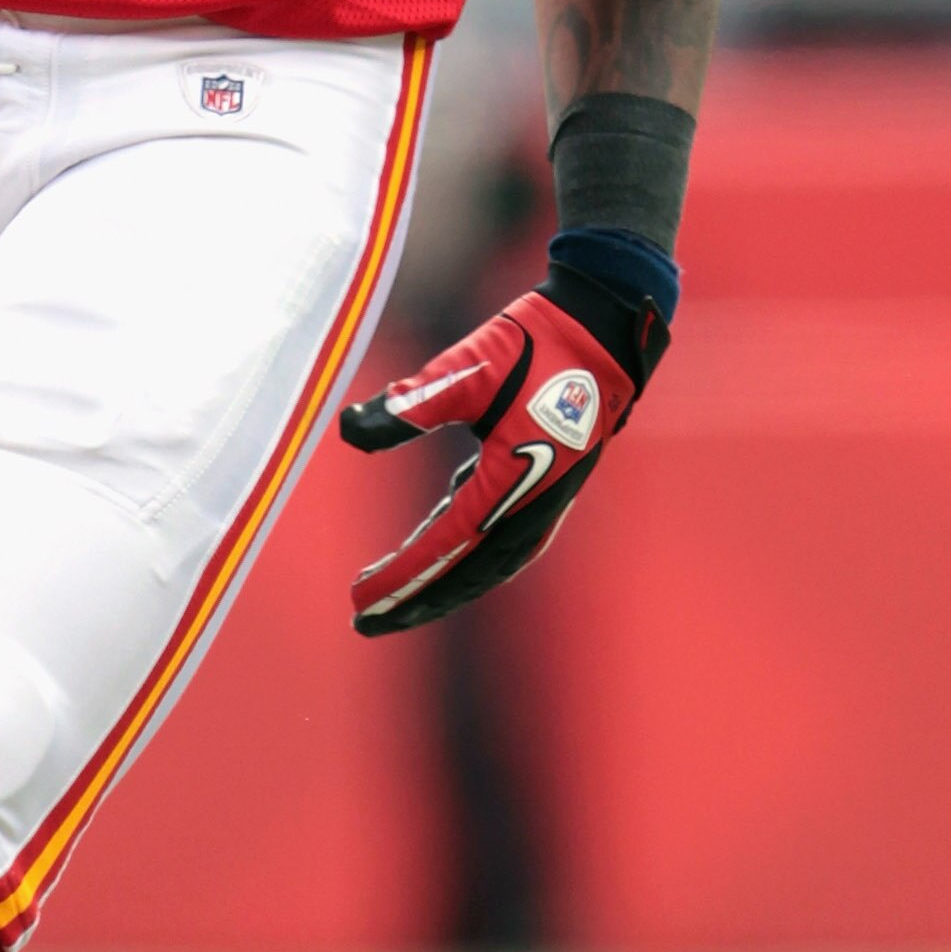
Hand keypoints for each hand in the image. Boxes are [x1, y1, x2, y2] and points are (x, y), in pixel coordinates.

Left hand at [340, 282, 660, 633]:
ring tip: (398, 598)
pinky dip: (466, 553)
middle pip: (465, 574)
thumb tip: (347, 429)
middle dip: (416, 601)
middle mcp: (532, 506)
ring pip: (485, 564)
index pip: (443, 548)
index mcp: (511, 485)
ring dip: (443, 585)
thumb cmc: (534, 345)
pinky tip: (437, 541)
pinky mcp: (544, 483)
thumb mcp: (464, 369)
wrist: (602, 328)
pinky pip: (501, 538)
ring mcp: (543, 500)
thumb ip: (407, 404)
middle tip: (366, 623)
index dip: (400, 577)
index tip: (359, 598)